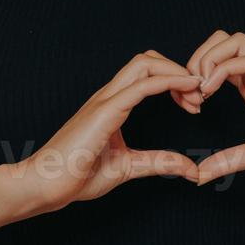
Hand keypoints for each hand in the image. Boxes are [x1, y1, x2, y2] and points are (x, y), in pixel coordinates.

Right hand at [26, 51, 203, 210]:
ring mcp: (105, 101)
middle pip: (147, 60)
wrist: (45, 184)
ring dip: (176, 72)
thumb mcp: (129, 167)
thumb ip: (158, 163)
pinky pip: (141, 86)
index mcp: (111, 105)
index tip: (193, 103)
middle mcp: (108, 96)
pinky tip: (187, 89)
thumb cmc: (76, 175)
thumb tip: (191, 169)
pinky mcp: (104, 112)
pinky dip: (169, 81)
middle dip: (178, 70)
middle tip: (198, 97)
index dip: (174, 80)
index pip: (146, 74)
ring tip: (196, 94)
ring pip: (145, 63)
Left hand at [184, 31, 244, 184]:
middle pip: (220, 40)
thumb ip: (229, 160)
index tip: (188, 104)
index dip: (194, 76)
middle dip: (197, 59)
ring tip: (201, 89)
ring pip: (233, 41)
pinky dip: (223, 69)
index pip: (215, 61)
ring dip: (209, 59)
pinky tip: (212, 91)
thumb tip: (199, 175)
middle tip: (190, 92)